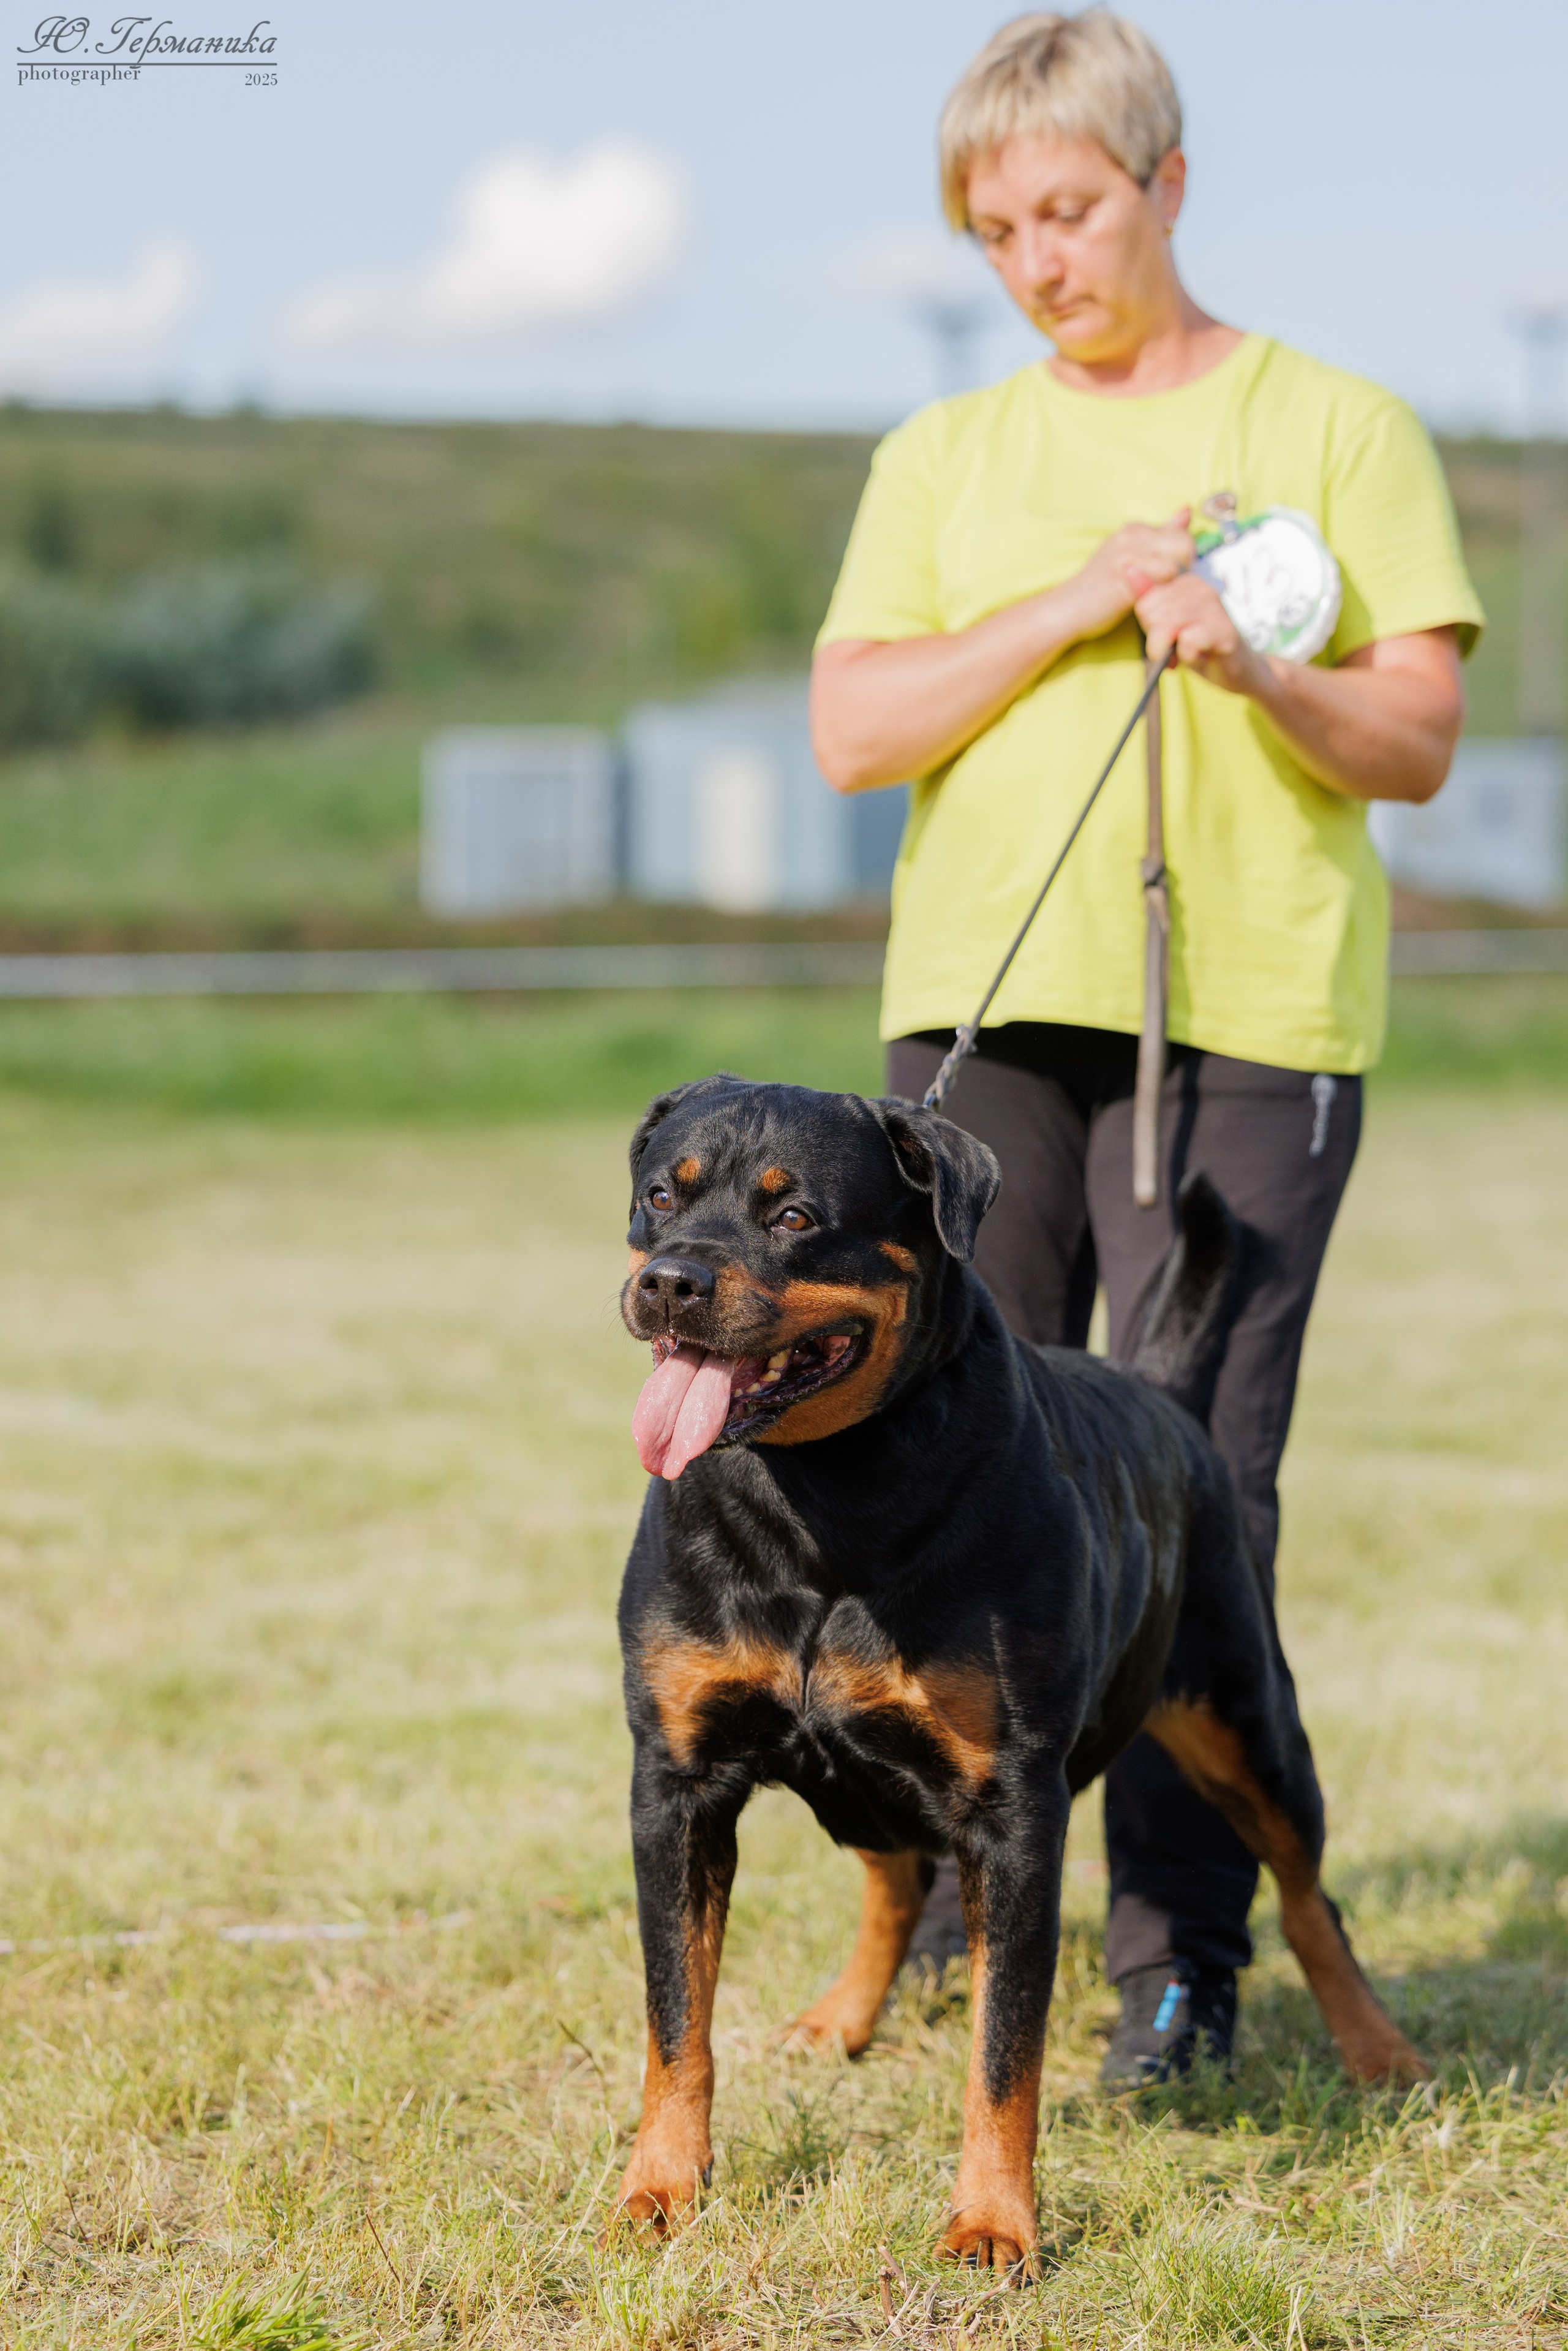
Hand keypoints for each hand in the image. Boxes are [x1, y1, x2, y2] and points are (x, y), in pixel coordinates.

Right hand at [1064, 509, 1194, 642]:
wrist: (1067, 607)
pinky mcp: (1124, 578)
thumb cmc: (1102, 585)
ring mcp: (1126, 555)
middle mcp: (1130, 536)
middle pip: (1184, 545)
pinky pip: (1160, 582)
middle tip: (1167, 586)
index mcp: (1133, 528)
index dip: (1183, 559)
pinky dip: (1160, 594)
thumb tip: (1186, 511)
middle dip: (1184, 568)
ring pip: (1175, 564)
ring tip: (1154, 594)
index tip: (1169, 575)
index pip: (1181, 535)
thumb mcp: (1132, 553)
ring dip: (1172, 584)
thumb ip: (1161, 534)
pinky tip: (1146, 601)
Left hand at [1133, 571, 1270, 695]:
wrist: (1238, 670)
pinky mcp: (1222, 630)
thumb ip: (1148, 597)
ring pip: (1166, 627)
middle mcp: (1199, 587)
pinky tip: (1204, 655)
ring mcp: (1213, 606)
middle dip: (1160, 639)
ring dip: (1173, 651)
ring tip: (1192, 650)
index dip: (1152, 628)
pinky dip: (1190, 657)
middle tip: (1183, 645)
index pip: (1143, 604)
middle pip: (1150, 615)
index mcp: (1185, 581)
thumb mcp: (1167, 621)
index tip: (1172, 634)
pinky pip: (1187, 642)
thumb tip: (1126, 567)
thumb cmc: (1200, 646)